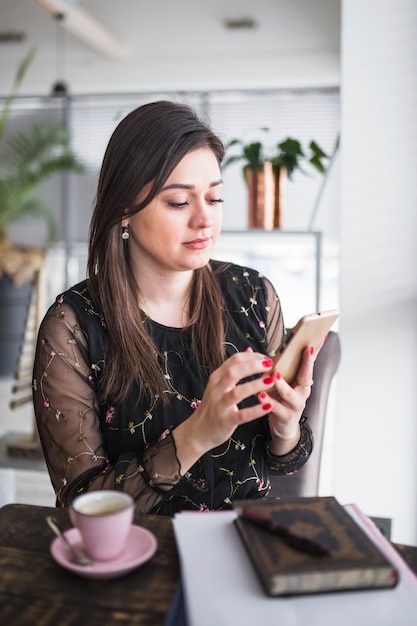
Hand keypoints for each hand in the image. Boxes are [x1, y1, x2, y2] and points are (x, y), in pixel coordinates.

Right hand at [172, 348, 279, 474]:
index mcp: (217, 377)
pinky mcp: (224, 421)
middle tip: (270, 365)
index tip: (267, 358)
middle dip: (253, 366)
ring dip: (255, 385)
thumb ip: (234, 368)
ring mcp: (219, 405)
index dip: (253, 357)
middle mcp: (216, 389)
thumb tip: (249, 350)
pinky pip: (241, 415)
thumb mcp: (220, 384)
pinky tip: (268, 406)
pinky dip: (255, 410)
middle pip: (234, 372)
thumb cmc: (213, 406)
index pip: (234, 360)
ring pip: (237, 392)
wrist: (198, 431)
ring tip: (271, 381)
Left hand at [261, 345, 316, 455]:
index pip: (309, 363)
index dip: (313, 352)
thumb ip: (275, 366)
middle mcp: (302, 392)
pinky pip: (278, 409)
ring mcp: (296, 405)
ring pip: (290, 394)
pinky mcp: (287, 417)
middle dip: (307, 363)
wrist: (283, 427)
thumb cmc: (281, 400)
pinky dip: (269, 402)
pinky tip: (261, 395)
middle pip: (306, 375)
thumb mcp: (282, 382)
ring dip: (282, 384)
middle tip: (306, 350)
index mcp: (302, 381)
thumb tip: (259, 346)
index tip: (317, 339)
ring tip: (275, 376)